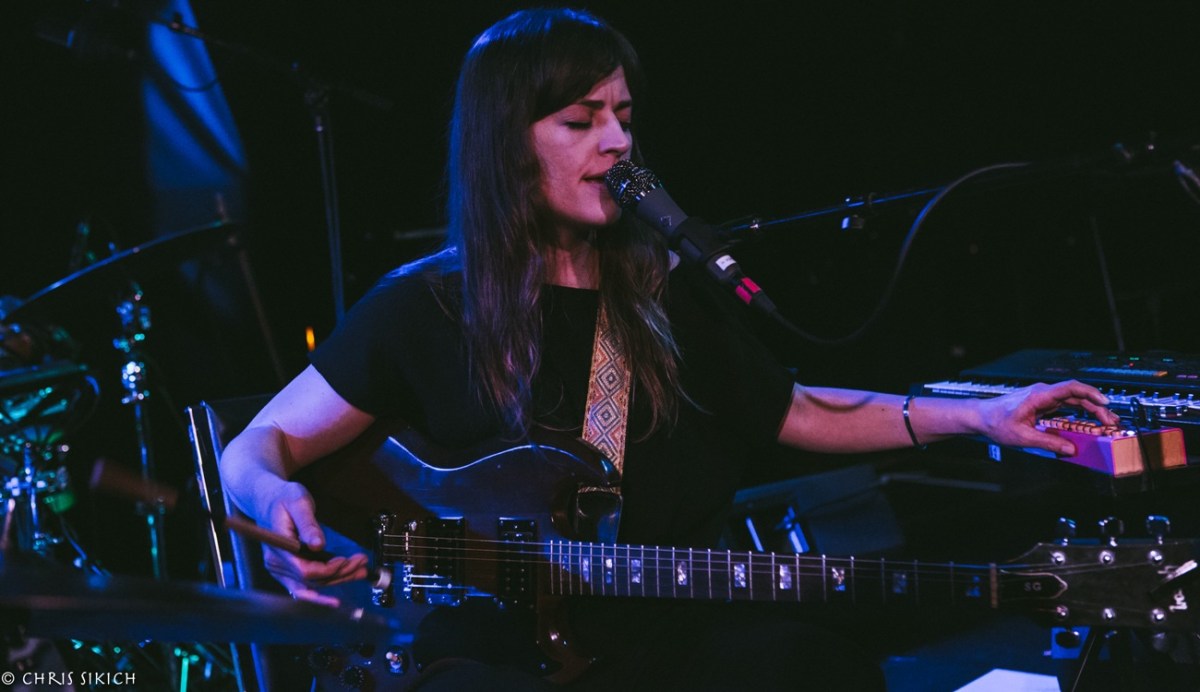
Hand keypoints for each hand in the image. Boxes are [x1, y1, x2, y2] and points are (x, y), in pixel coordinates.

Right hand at [259, 482, 368, 605]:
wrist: (267, 499)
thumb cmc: (282, 497)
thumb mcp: (297, 503)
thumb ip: (308, 524)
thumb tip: (318, 545)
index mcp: (279, 548)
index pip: (304, 571)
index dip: (327, 570)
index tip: (345, 560)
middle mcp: (277, 564)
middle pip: (311, 581)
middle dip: (340, 574)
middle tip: (361, 563)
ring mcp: (282, 569)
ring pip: (313, 585)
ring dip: (338, 580)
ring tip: (361, 571)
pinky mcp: (289, 569)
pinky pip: (308, 584)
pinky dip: (328, 582)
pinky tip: (346, 578)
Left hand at [974, 380, 1119, 455]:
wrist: (981, 417)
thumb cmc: (996, 423)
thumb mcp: (1022, 437)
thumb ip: (1048, 443)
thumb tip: (1070, 449)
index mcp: (1039, 395)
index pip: (1070, 388)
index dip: (1090, 393)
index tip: (1105, 403)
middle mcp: (1044, 393)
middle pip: (1077, 395)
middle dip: (1097, 407)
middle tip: (1111, 422)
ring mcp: (1044, 398)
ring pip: (1074, 400)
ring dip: (1091, 410)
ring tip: (1107, 422)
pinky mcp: (1043, 404)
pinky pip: (1066, 406)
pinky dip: (1080, 412)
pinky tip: (1089, 422)